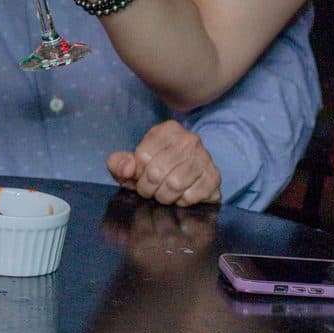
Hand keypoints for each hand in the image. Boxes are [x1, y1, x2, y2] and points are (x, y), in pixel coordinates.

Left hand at [106, 120, 222, 205]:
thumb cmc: (155, 169)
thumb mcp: (131, 163)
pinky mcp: (214, 177)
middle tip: (151, 190)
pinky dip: (181, 202)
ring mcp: (205, 157)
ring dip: (164, 197)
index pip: (142, 156)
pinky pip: (191, 197)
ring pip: (174, 185)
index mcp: (167, 130)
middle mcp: (189, 139)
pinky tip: (181, 195)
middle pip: (156, 173)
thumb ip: (119, 163)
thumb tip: (127, 169)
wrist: (190, 178)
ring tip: (164, 194)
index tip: (142, 176)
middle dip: (148, 189)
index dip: (138, 174)